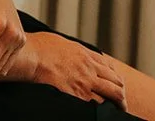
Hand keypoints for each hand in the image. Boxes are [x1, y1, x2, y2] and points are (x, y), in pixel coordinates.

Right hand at [10, 32, 126, 106]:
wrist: (32, 56)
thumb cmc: (42, 47)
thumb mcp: (65, 43)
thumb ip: (78, 51)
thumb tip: (82, 55)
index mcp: (87, 56)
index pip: (111, 70)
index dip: (117, 80)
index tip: (118, 87)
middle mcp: (89, 69)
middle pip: (115, 84)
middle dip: (121, 96)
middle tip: (122, 104)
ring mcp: (84, 83)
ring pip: (109, 96)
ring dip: (113, 104)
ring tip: (114, 110)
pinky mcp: (75, 94)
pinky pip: (93, 105)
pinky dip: (98, 109)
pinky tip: (97, 112)